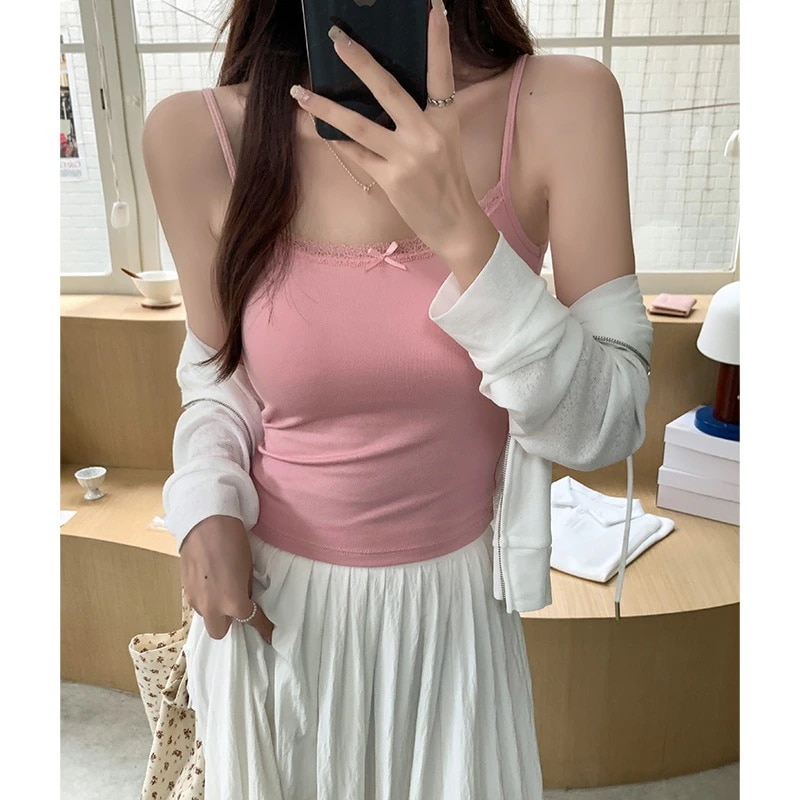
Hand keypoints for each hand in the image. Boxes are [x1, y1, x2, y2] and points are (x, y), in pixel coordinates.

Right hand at [180, 515, 274, 643]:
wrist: (204, 523)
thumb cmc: (233, 542)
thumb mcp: (247, 568)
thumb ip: (245, 590)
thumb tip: (245, 598)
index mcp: (233, 603)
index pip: (251, 621)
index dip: (262, 627)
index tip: (269, 632)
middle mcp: (212, 608)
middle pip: (219, 632)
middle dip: (229, 623)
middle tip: (236, 606)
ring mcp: (195, 600)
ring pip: (206, 617)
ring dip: (215, 609)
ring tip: (220, 588)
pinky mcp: (183, 590)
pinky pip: (197, 603)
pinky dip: (205, 597)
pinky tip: (209, 580)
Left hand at [289, 1, 498, 274]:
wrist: (455, 223)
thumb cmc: (449, 181)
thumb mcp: (446, 142)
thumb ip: (423, 117)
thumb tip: (386, 94)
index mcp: (445, 120)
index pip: (441, 72)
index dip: (437, 39)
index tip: (433, 6)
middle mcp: (426, 134)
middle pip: (387, 89)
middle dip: (359, 61)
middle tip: (337, 38)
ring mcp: (406, 157)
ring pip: (358, 124)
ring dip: (325, 107)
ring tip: (300, 92)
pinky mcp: (391, 179)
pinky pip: (356, 154)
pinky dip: (337, 142)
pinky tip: (319, 129)